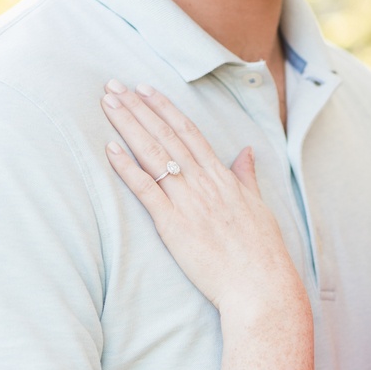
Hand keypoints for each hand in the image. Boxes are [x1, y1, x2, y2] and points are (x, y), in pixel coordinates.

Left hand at [102, 81, 304, 318]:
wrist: (260, 284)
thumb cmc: (262, 251)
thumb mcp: (258, 206)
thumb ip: (246, 177)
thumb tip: (246, 152)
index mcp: (223, 177)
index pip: (189, 133)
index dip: (165, 108)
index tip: (145, 89)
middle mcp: (204, 183)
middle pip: (166, 136)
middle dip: (139, 108)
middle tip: (114, 85)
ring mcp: (189, 202)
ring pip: (154, 155)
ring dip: (129, 126)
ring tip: (108, 103)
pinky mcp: (174, 225)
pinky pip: (146, 190)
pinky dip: (127, 168)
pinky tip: (110, 149)